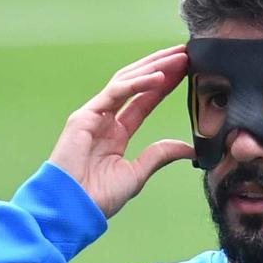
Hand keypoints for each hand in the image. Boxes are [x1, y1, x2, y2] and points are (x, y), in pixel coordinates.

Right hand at [48, 46, 194, 217]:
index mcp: (116, 133)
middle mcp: (105, 120)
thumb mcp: (137, 174)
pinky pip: (115, 93)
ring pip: (126, 81)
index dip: (164, 84)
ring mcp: (93, 116)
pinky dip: (137, 83)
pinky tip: (159, 76)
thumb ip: (160, 155)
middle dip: (160, 67)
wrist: (74, 208)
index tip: (186, 71)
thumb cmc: (98, 197)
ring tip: (177, 57)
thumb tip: (189, 149)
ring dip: (153, 67)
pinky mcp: (84, 116)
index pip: (144, 101)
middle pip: (136, 84)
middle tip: (185, 53)